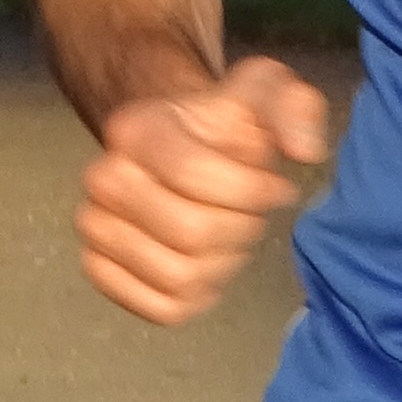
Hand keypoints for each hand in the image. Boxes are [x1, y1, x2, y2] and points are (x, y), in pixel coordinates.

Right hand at [74, 59, 330, 324]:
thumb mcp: (267, 94)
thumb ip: (294, 108)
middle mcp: (103, 178)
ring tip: (229, 236)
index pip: (194, 174)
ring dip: (222, 263)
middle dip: (240, 227)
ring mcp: (96, 227)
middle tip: (249, 214)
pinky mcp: (100, 270)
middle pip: (190, 232)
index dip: (251, 189)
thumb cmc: (228, 127)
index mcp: (136, 128)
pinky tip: (207, 264)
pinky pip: (162, 308)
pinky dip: (198, 295)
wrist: (185, 149)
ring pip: (178, 275)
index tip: (274, 185)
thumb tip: (305, 150)